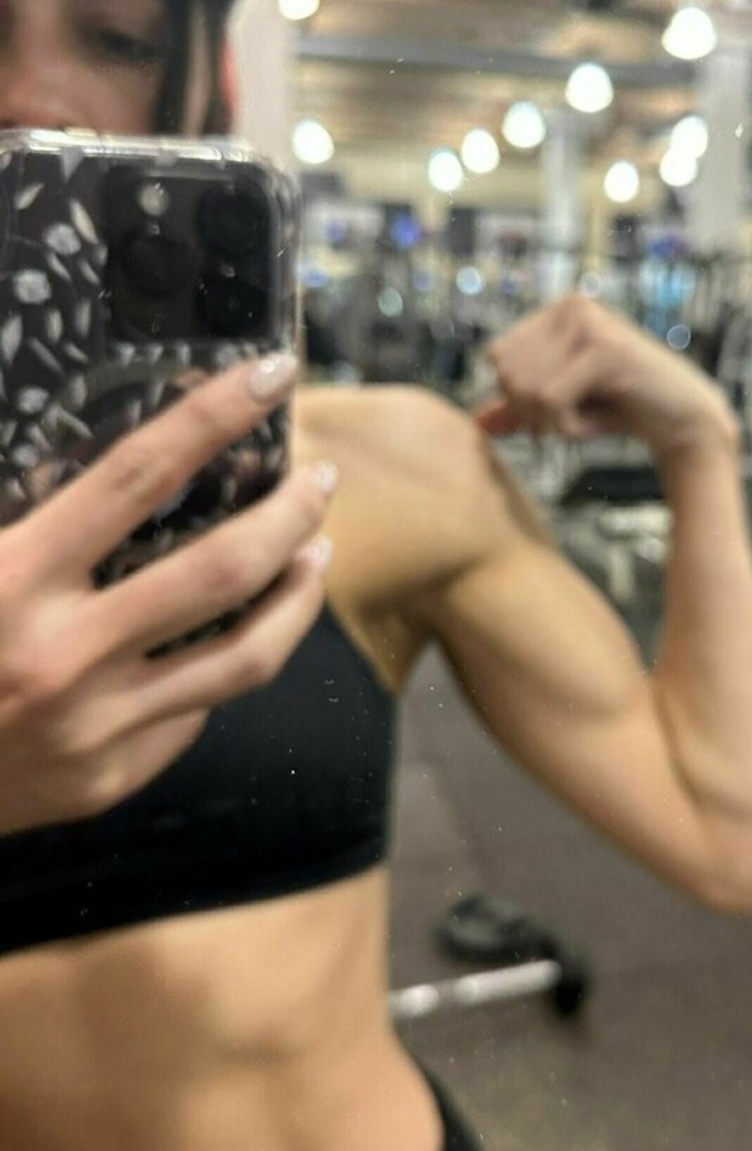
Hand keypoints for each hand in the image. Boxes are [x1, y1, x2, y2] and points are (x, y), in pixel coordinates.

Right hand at [0, 354, 335, 835]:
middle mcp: (65, 655)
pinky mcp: (110, 778)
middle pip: (223, 570)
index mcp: (11, 579)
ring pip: (245, 658)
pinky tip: (232, 639)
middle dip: (291, 515)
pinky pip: (193, 713)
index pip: (138, 476)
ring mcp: (97, 726)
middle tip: (321, 480)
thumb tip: (119, 463)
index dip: (214, 416)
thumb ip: (26, 506)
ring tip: (316, 555)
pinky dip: (217, 667)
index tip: (270, 373)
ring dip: (297, 599)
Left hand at [474, 294, 739, 458]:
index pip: (498, 357)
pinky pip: (551, 400)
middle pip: (507, 373)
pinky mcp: (604, 350)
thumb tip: (476, 423)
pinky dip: (568, 426)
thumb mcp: (563, 408)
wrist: (684, 423)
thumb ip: (520, 410)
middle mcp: (571, 306)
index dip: (519, 397)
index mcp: (558, 310)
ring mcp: (589, 324)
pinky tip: (598, 421)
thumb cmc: (624, 410)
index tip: (559, 409)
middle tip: (575, 416)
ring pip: (526, 388)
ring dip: (554, 421)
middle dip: (534, 411)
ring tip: (591, 415)